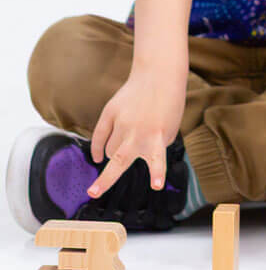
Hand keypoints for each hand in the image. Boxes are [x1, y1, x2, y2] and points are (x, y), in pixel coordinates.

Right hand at [88, 69, 186, 196]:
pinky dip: (97, 148)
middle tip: (93, 193)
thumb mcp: (169, 129)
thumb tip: (133, 157)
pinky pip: (99, 135)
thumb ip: (154, 146)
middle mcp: (139, 132)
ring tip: (129, 144)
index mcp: (158, 136)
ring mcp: (122, 122)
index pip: (158, 159)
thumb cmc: (168, 105)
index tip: (157, 186)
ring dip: (115, 154)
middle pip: (119, 159)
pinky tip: (98, 158)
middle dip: (105, 180)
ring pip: (111, 150)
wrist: (158, 76)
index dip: (157, 173)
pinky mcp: (110, 112)